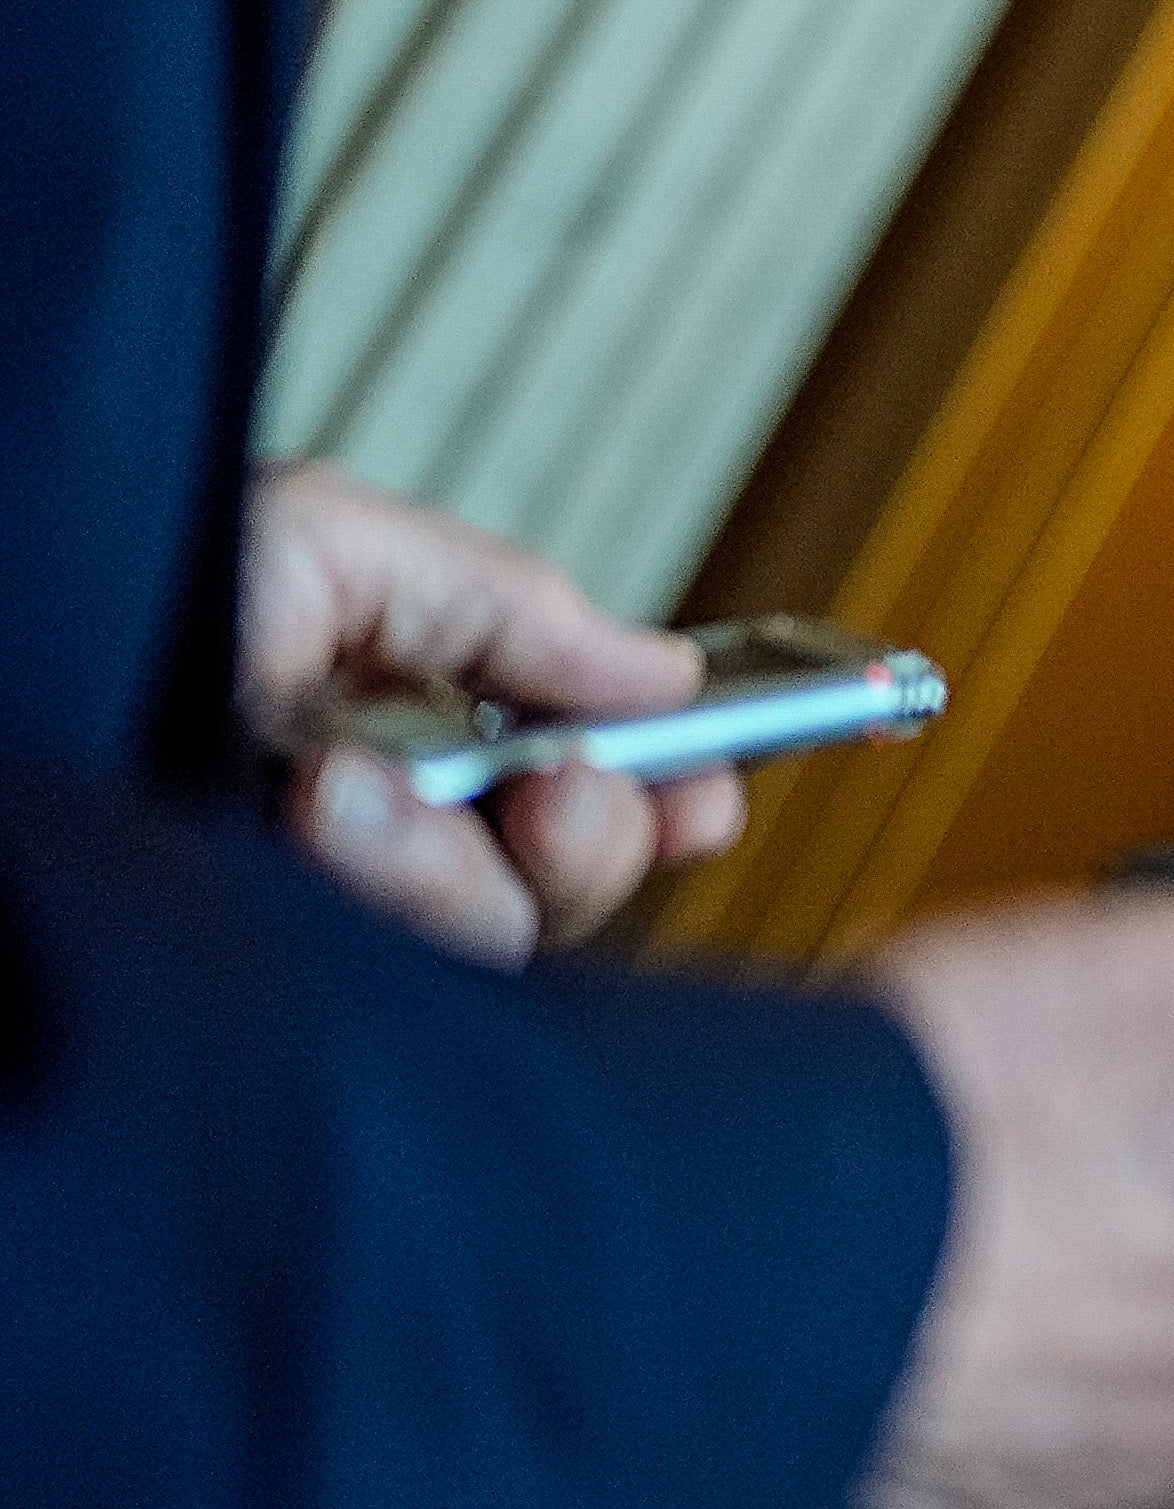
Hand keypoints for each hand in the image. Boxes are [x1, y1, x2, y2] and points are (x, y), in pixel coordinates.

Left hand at [245, 461, 734, 963]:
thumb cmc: (134, 574)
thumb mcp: (342, 539)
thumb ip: (511, 604)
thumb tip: (671, 677)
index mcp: (418, 728)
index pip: (587, 795)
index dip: (669, 803)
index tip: (704, 796)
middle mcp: (381, 826)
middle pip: (566, 891)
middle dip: (594, 840)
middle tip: (559, 781)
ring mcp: (323, 896)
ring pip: (486, 940)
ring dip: (446, 862)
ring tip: (355, 780)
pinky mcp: (262, 947)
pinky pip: (382, 969)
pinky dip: (372, 878)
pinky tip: (319, 804)